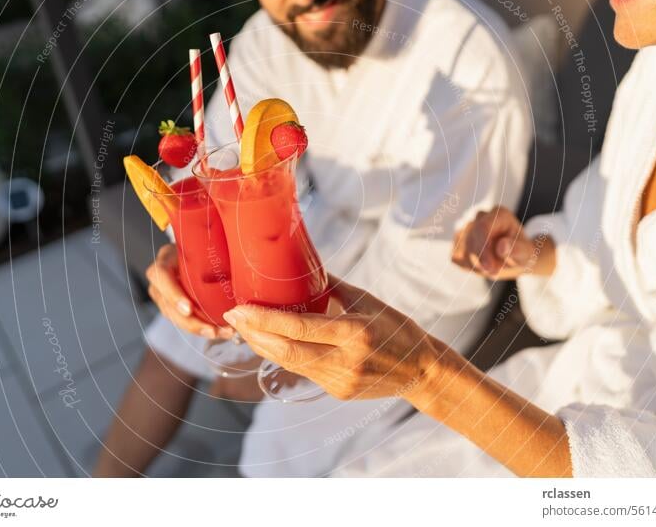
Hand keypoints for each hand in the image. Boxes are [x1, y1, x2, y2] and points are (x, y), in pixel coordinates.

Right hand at [146, 244, 232, 339]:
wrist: (194, 251)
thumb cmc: (200, 246)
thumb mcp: (201, 243)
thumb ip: (211, 250)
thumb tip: (239, 261)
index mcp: (165, 261)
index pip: (161, 277)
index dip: (173, 295)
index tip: (188, 309)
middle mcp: (160, 281)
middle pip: (167, 306)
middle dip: (190, 322)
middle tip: (212, 330)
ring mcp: (164, 296)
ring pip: (176, 319)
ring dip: (199, 329)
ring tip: (222, 333)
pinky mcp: (173, 308)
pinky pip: (185, 322)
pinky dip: (202, 328)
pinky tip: (220, 332)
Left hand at [223, 276, 461, 400]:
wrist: (421, 371)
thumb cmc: (396, 327)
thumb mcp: (368, 301)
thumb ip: (332, 286)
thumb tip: (300, 263)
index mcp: (355, 333)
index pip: (299, 328)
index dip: (264, 319)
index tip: (240, 308)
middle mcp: (346, 361)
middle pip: (286, 351)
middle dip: (254, 334)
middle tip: (234, 317)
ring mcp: (340, 381)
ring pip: (289, 364)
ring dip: (263, 346)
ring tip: (244, 328)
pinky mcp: (337, 392)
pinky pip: (303, 371)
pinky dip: (283, 356)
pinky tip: (269, 342)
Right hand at [451, 206, 554, 279]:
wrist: (514, 256)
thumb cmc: (521, 253)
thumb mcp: (526, 254)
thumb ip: (517, 249)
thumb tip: (502, 246)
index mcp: (500, 215)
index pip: (482, 228)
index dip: (483, 249)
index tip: (489, 268)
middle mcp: (481, 217)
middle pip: (470, 239)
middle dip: (480, 260)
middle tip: (494, 272)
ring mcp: (468, 227)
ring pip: (461, 248)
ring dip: (475, 264)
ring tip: (491, 266)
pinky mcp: (459, 239)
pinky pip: (456, 256)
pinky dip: (468, 266)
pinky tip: (481, 265)